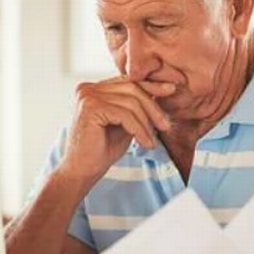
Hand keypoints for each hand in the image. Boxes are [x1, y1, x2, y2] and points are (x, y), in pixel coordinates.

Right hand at [60, 77, 175, 182]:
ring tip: (152, 141)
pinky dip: (139, 130)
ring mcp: (87, 96)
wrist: (82, 172)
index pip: (128, 81)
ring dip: (147, 123)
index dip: (151, 85)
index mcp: (94, 88)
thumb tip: (161, 91)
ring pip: (131, 102)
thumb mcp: (125, 123)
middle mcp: (88, 88)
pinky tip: (145, 143)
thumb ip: (136, 107)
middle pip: (132, 88)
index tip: (171, 90)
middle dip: (152, 107)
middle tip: (166, 126)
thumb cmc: (102, 150)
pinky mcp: (90, 108)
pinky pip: (125, 115)